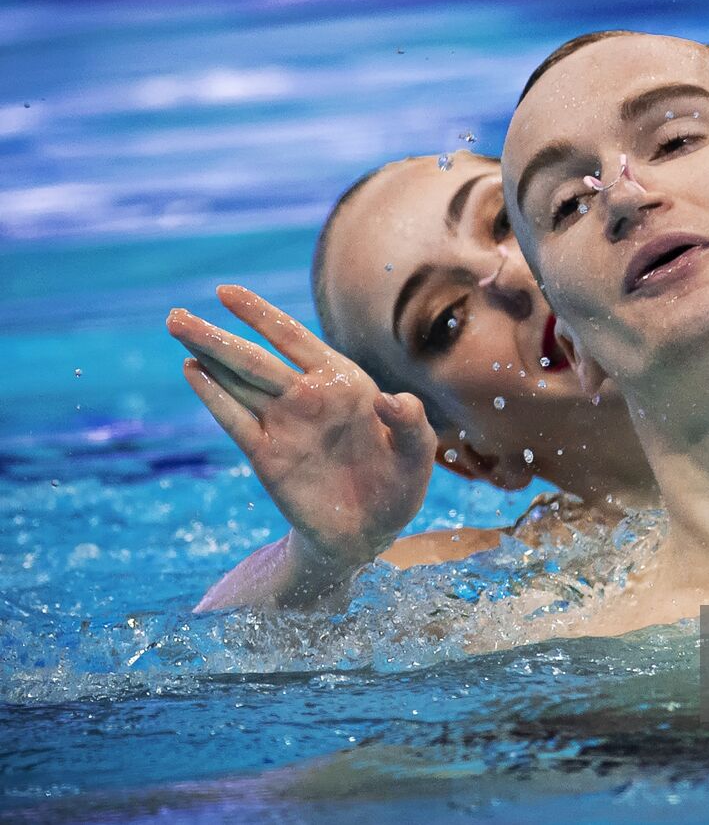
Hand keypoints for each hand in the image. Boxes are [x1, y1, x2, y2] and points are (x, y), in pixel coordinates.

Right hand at [167, 285, 438, 566]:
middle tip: (176, 314)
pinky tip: (193, 371)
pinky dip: (214, 396)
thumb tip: (391, 399)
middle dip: (217, 335)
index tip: (226, 291)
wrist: (370, 533)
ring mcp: (283, 425)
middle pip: (255, 358)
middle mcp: (307, 397)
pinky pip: (236, 420)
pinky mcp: (267, 456)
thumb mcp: (417, 454)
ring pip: (238, 382)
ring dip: (207, 356)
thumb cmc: (398, 485)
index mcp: (343, 383)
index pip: (294, 340)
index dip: (261, 315)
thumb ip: (411, 423)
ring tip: (177, 327)